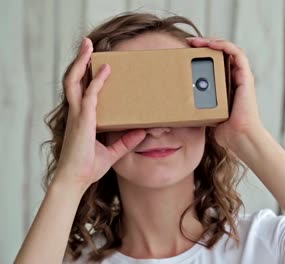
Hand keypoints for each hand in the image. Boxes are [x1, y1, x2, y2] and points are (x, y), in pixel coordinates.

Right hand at [54, 38, 145, 189]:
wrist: (76, 181)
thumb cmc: (88, 167)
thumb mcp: (112, 152)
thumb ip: (126, 141)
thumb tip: (142, 132)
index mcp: (81, 118)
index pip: (80, 89)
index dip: (84, 73)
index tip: (91, 59)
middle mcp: (77, 113)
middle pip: (73, 79)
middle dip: (79, 60)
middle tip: (88, 44)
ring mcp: (78, 115)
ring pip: (75, 81)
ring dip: (82, 62)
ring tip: (89, 46)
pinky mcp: (83, 121)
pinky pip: (90, 96)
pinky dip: (97, 82)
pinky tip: (105, 71)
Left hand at [187, 37, 264, 151]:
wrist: (240, 136)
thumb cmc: (226, 131)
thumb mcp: (207, 114)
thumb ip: (200, 106)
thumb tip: (181, 107)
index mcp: (226, 85)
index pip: (216, 62)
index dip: (202, 54)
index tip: (186, 52)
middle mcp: (235, 78)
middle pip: (221, 54)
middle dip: (204, 45)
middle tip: (188, 43)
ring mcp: (241, 77)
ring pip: (229, 50)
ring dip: (213, 42)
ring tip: (197, 41)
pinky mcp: (245, 77)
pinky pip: (237, 54)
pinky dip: (225, 46)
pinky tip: (212, 44)